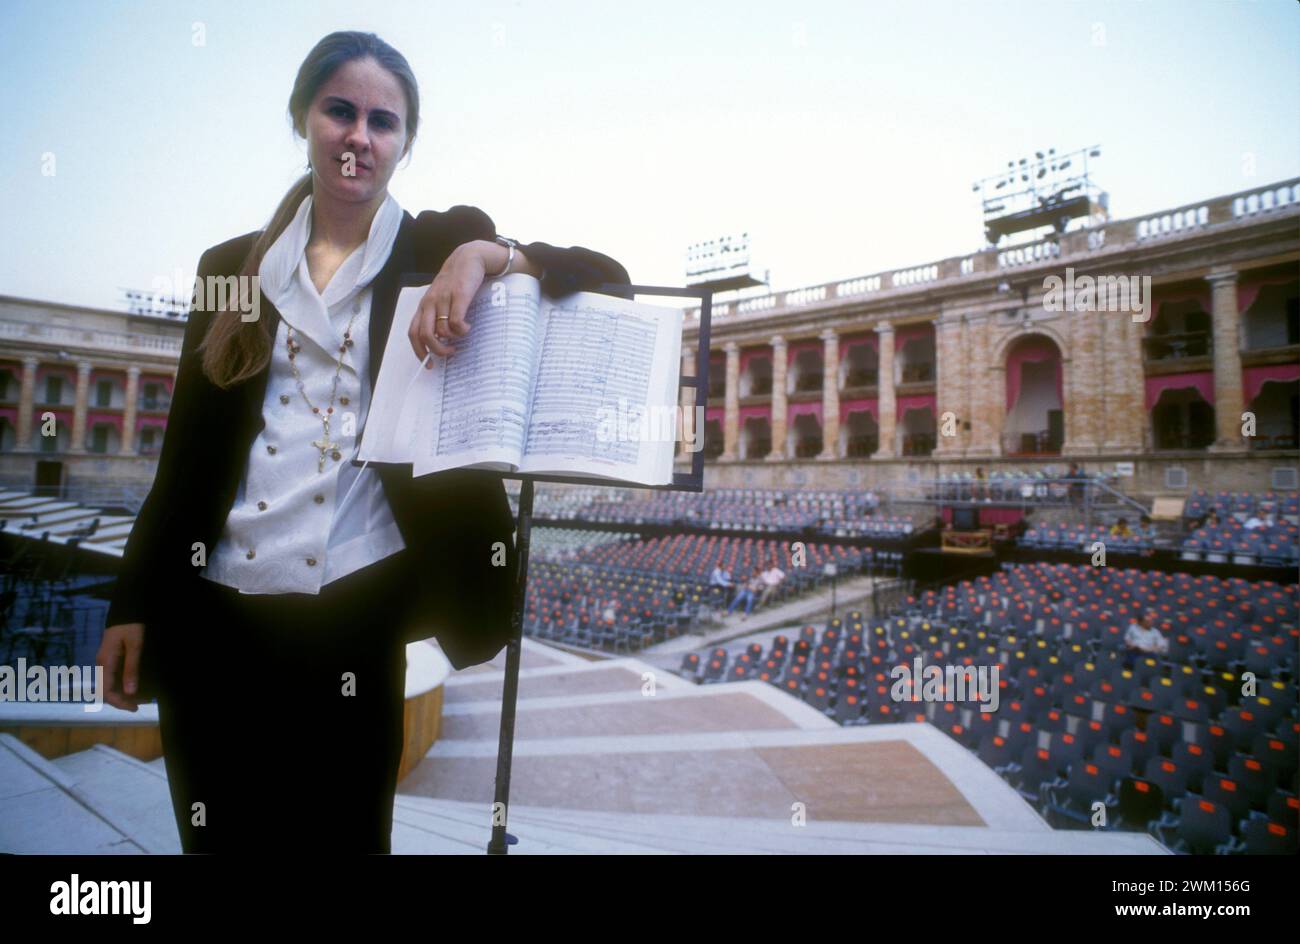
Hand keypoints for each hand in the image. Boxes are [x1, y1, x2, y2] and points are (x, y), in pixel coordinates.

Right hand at [96, 622, 144, 711]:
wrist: (126, 610)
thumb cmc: (131, 627)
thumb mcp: (135, 646)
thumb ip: (132, 669)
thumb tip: (130, 692)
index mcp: (105, 663)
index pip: (107, 691)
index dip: (119, 702)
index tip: (135, 708)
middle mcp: (101, 665)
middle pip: (106, 690)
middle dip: (122, 700)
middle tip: (140, 704)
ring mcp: (104, 662)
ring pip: (110, 685)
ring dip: (123, 694)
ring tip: (141, 698)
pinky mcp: (110, 659)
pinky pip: (113, 677)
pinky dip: (123, 685)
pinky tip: (135, 686)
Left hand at [407, 240, 490, 364]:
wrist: (468, 258)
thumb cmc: (455, 281)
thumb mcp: (440, 298)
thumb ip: (437, 316)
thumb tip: (440, 340)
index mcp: (424, 306)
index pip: (413, 333)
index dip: (419, 351)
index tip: (429, 364)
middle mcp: (430, 303)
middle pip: (425, 334)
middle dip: (437, 350)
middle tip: (449, 353)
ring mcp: (444, 299)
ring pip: (441, 330)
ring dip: (453, 339)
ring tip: (461, 335)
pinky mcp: (459, 296)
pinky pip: (456, 321)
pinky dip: (462, 330)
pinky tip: (467, 327)